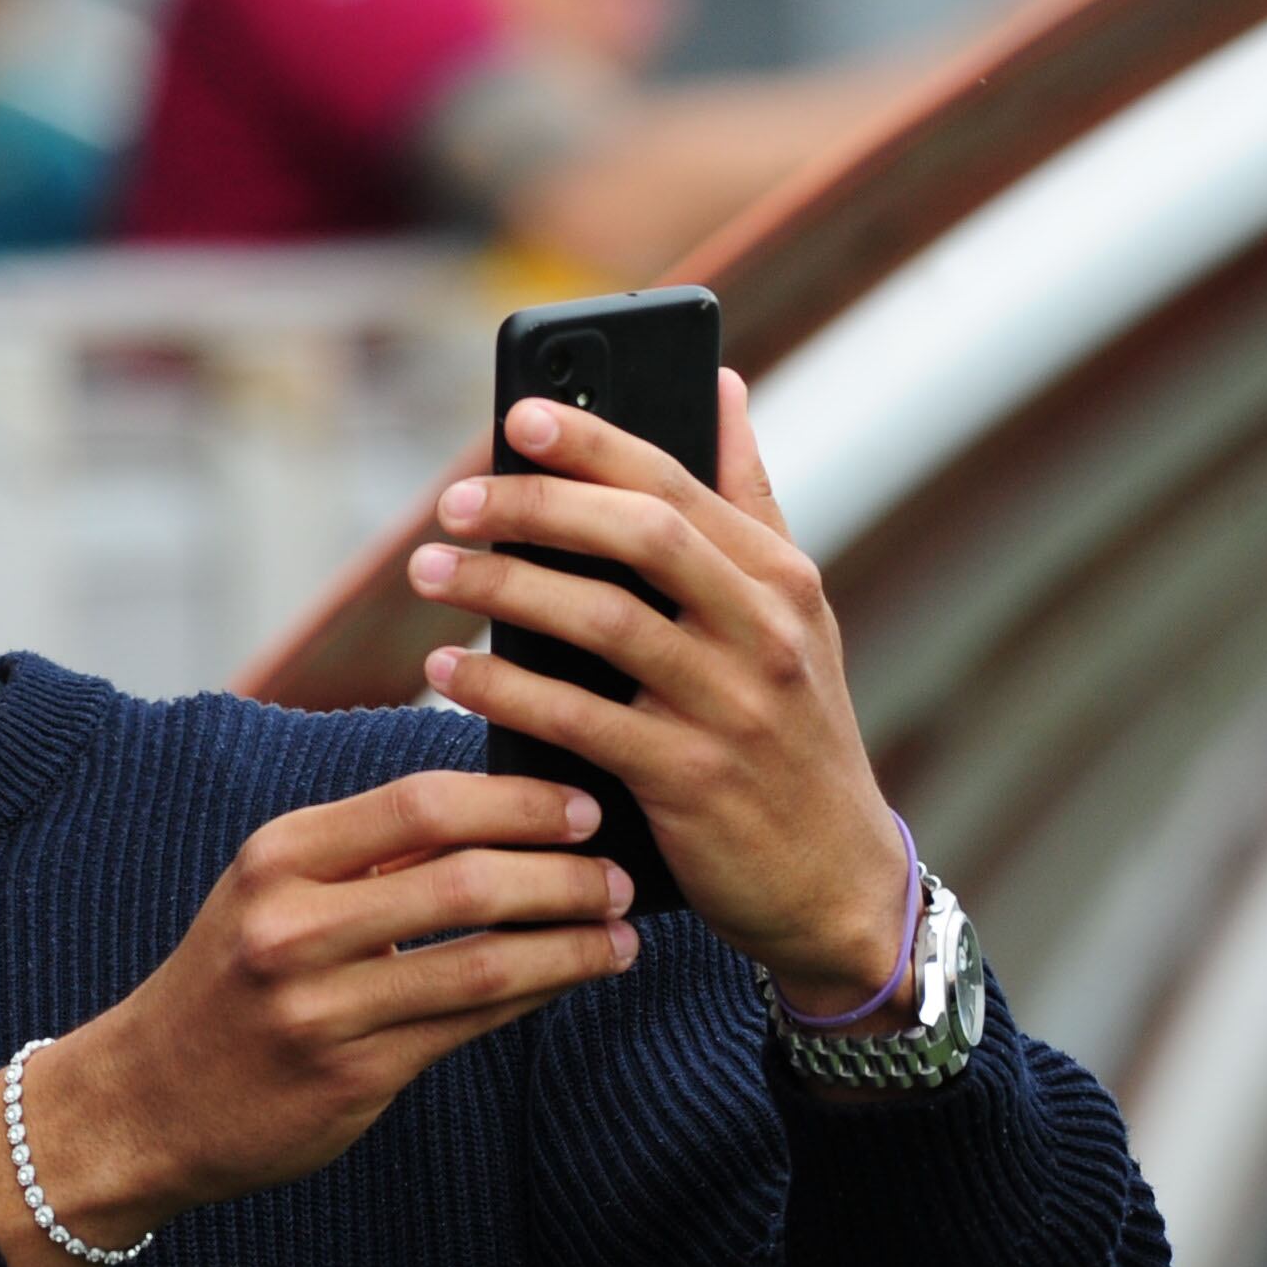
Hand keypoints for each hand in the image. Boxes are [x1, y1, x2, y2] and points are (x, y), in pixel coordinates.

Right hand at [0, 771, 633, 1266]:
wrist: (146, 1100)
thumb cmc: (229, 981)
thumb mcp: (268, 892)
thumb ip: (365, 854)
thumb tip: (497, 809)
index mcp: (277, 857)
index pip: (418, 804)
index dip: (516, 799)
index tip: (581, 803)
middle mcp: (292, 925)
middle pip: (463, 877)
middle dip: (563, 871)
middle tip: (619, 871)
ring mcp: (322, 1007)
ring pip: (483, 960)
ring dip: (571, 942)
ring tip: (619, 931)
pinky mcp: (353, 1075)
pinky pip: (470, 1025)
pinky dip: (538, 995)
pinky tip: (574, 978)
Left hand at [406, 375, 912, 1014]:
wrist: (835, 882)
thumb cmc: (791, 730)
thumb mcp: (794, 612)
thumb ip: (750, 499)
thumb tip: (723, 383)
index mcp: (778, 578)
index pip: (678, 483)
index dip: (595, 444)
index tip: (518, 412)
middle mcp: (764, 632)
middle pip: (641, 537)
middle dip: (538, 507)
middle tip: (454, 502)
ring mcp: (731, 707)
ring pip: (603, 622)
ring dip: (503, 590)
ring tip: (430, 570)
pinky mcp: (689, 781)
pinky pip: (579, 720)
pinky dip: (505, 690)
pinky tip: (447, 671)